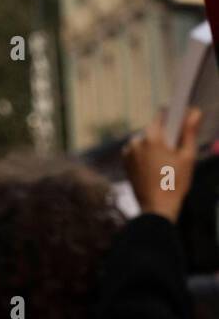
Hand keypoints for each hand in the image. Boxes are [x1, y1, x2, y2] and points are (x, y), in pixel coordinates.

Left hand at [123, 108, 200, 222]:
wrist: (157, 206)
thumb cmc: (175, 182)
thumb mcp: (187, 157)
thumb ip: (189, 132)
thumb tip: (195, 112)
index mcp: (151, 137)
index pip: (161, 115)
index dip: (172, 115)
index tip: (181, 118)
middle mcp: (135, 140)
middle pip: (153, 129)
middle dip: (165, 135)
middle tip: (176, 151)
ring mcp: (128, 150)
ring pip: (145, 140)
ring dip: (154, 145)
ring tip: (166, 163)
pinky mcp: (124, 160)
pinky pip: (137, 150)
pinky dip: (146, 154)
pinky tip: (155, 167)